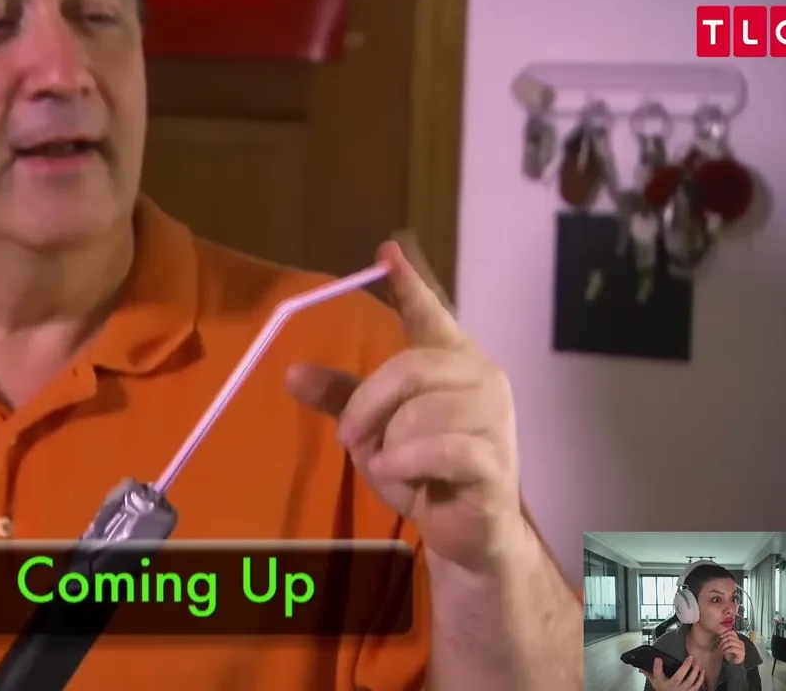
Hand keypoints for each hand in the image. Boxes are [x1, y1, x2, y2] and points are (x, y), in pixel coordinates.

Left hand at [286, 236, 522, 570]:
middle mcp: (481, 379)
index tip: (387, 253)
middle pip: (409, 367)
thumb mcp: (375, 429)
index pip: (431, 315)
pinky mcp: (494, 462)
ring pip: (419, 414)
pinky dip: (405, 465)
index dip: (410, 285)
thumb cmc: (424, 470)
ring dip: (389, 447)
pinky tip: (403, 477)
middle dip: (368, 406)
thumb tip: (291, 373)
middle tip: (353, 440)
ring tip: (396, 467)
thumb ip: (341, 397)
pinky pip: (436, 450)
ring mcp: (494, 420)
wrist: (468, 531)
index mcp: (452, 361)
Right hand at [642, 656, 704, 690]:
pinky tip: (702, 672)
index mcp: (662, 683)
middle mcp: (672, 687)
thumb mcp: (654, 681)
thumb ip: (648, 672)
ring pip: (690, 682)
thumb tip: (641, 665)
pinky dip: (700, 679)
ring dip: (695, 672)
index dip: (657, 666)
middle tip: (691, 658)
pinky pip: (696, 686)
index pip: (658, 674)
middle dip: (685, 668)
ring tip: (698, 663)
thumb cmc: (661, 688)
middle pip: (679, 678)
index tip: (658, 658)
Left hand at [720, 630, 744, 663]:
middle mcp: (740, 642)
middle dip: (722, 641)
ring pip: (731, 642)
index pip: (732, 632)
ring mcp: (742, 647)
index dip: (725, 633)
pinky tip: (723, 653)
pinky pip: (732, 649)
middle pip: (730, 637)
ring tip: (721, 649)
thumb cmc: (728, 653)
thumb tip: (720, 635)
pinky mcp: (742, 652)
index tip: (720, 637)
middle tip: (719, 646)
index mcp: (737, 639)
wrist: (733, 663)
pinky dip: (726, 650)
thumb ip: (724, 639)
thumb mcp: (725, 645)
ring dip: (724, 646)